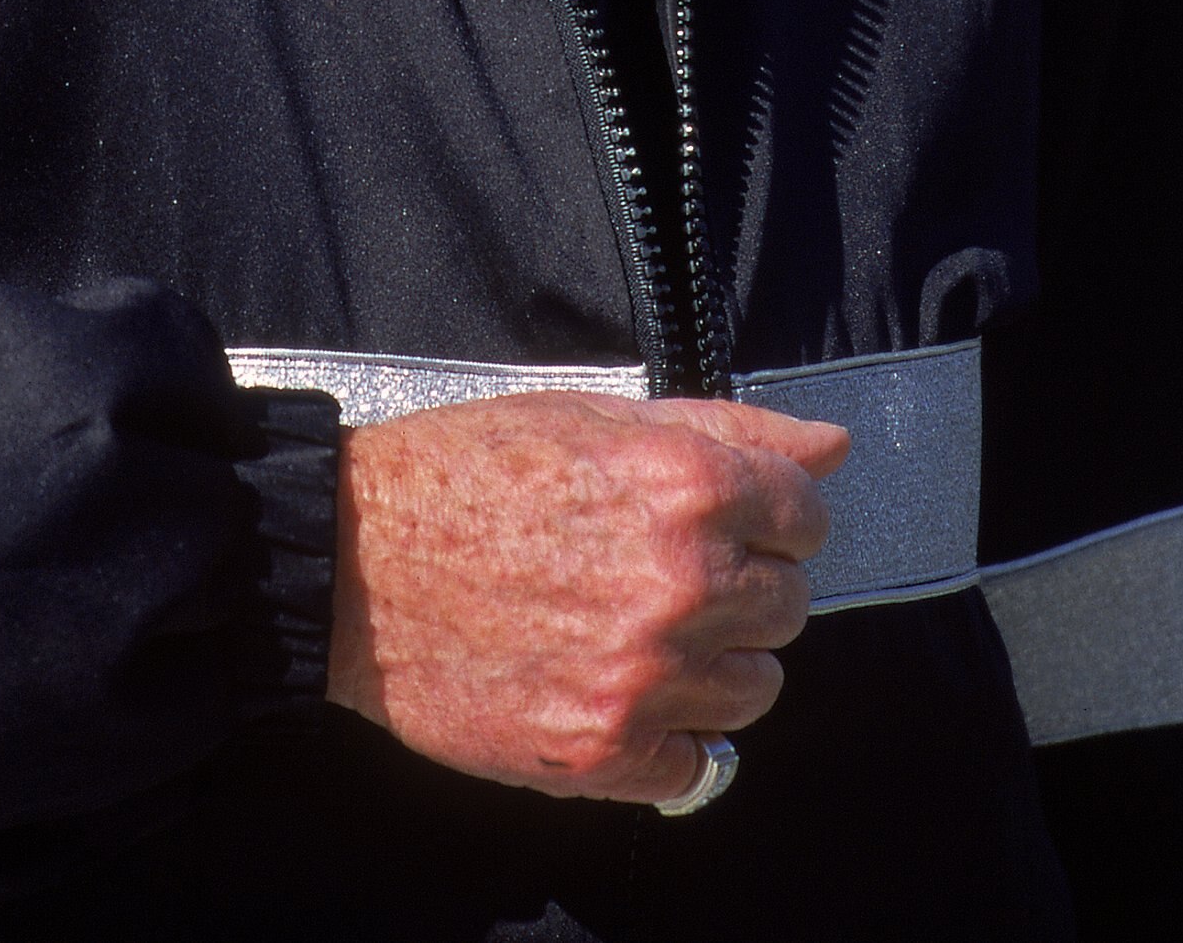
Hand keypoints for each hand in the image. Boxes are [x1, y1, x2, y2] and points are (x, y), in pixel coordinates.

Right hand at [324, 390, 849, 803]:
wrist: (352, 562)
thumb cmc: (466, 472)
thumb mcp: (596, 417)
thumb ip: (728, 431)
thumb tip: (830, 447)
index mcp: (683, 484)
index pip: (806, 516)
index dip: (771, 516)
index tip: (734, 523)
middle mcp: (679, 582)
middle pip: (787, 607)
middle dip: (743, 588)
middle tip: (667, 574)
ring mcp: (643, 676)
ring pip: (755, 691)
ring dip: (714, 664)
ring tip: (640, 633)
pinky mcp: (600, 752)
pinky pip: (696, 765)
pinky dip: (668, 736)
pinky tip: (615, 689)